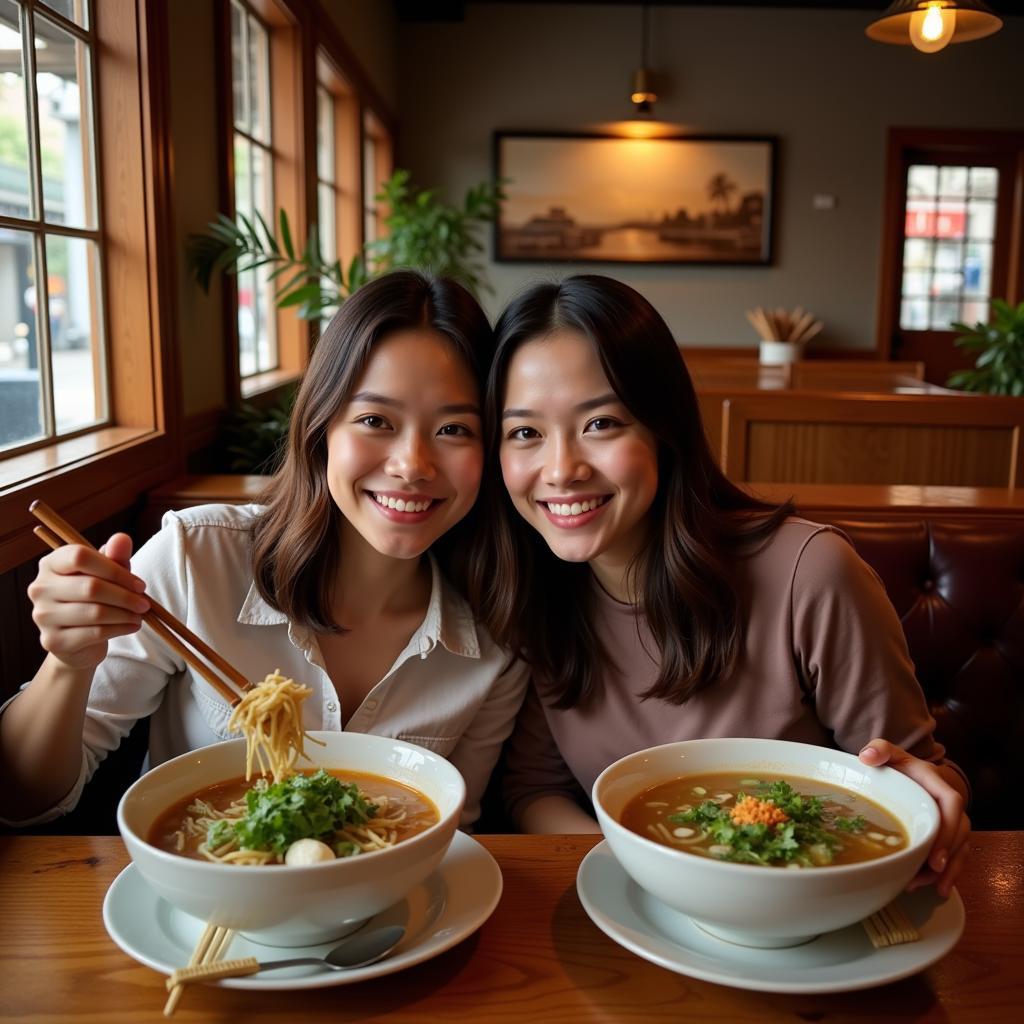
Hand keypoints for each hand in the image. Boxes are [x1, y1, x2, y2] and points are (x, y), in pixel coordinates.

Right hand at [28, 534, 148, 669]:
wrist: (78, 641)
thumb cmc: (93, 599)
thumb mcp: (106, 574)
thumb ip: (115, 556)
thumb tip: (122, 538)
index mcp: (50, 564)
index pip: (80, 557)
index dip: (115, 569)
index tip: (139, 584)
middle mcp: (40, 588)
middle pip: (91, 587)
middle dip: (125, 596)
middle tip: (145, 603)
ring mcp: (43, 616)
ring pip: (95, 612)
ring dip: (126, 614)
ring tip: (140, 615)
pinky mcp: (53, 640)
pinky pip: (95, 632)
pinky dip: (120, 628)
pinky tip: (132, 626)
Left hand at [859, 739, 968, 897]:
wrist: (912, 775)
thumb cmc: (900, 767)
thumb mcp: (889, 754)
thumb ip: (880, 750)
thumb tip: (867, 756)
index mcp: (937, 785)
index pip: (951, 803)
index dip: (947, 827)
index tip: (935, 849)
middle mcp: (950, 807)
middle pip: (958, 833)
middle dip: (946, 855)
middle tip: (929, 872)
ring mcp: (952, 824)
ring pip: (958, 850)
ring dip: (943, 870)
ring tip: (921, 885)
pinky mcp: (949, 839)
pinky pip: (955, 858)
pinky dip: (946, 875)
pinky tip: (936, 890)